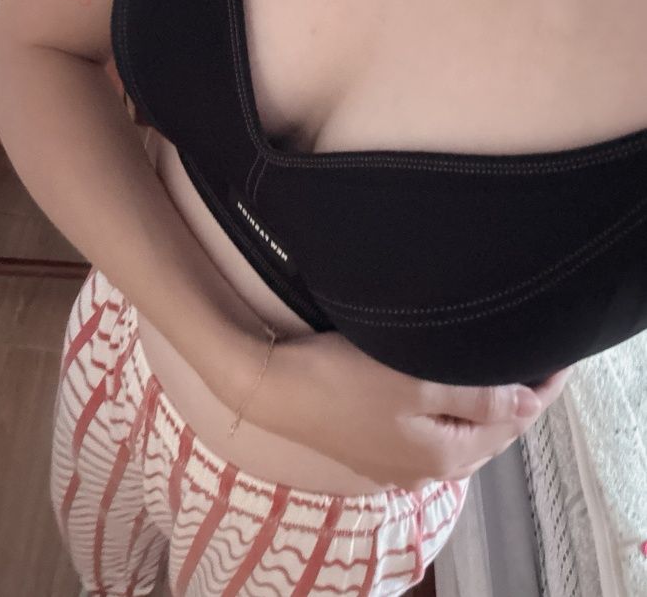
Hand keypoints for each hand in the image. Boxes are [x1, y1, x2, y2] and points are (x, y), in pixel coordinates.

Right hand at [260, 330, 570, 490]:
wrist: (269, 389)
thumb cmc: (342, 378)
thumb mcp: (415, 381)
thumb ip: (474, 395)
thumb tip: (526, 403)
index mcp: (445, 454)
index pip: (512, 422)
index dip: (540, 391)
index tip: (559, 359)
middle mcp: (426, 470)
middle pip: (489, 435)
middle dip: (516, 403)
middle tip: (535, 363)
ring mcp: (397, 464)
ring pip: (460, 436)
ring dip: (484, 409)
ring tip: (499, 374)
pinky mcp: (374, 451)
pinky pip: (433, 434)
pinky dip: (453, 414)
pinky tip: (449, 393)